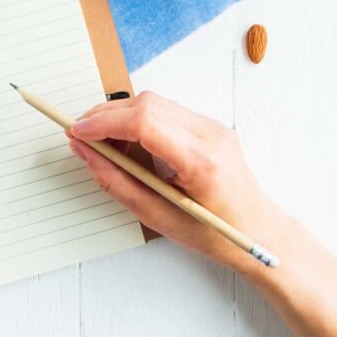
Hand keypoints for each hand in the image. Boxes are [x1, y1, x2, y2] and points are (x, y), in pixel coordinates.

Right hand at [67, 91, 283, 276]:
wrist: (260, 231)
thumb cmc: (215, 234)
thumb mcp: (157, 216)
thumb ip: (115, 181)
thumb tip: (85, 152)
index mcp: (201, 161)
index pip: (144, 122)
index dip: (104, 123)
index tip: (77, 132)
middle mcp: (211, 135)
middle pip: (146, 104)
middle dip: (106, 115)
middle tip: (81, 135)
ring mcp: (213, 126)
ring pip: (154, 102)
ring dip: (121, 116)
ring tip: (103, 143)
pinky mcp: (210, 126)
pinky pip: (166, 111)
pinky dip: (139, 121)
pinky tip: (128, 143)